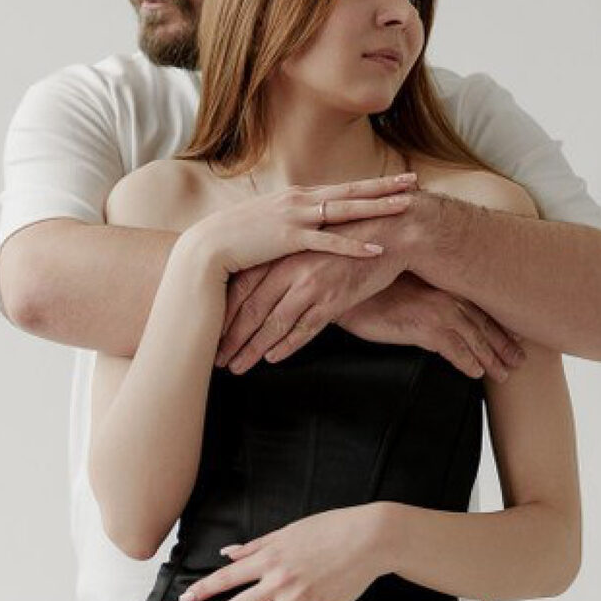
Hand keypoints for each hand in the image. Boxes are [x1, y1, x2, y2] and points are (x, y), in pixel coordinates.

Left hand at [178, 505, 386, 600]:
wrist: (368, 539)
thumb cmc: (329, 529)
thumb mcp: (288, 531)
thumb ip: (256, 546)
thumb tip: (229, 554)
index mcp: (270, 557)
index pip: (227, 578)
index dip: (203, 590)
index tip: (186, 600)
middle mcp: (279, 580)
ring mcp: (298, 599)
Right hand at [184, 173, 416, 277]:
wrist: (206, 248)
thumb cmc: (233, 240)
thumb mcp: (265, 223)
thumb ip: (287, 221)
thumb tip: (303, 225)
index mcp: (296, 196)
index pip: (342, 187)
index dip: (371, 184)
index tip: (396, 180)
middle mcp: (299, 199)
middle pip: (351, 190)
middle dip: (384, 186)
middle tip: (414, 181)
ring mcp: (295, 217)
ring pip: (346, 210)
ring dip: (378, 208)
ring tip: (407, 207)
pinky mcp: (289, 238)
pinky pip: (329, 242)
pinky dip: (354, 245)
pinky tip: (377, 248)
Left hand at [216, 218, 406, 373]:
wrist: (390, 234)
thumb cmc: (347, 241)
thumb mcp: (310, 246)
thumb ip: (285, 265)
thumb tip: (260, 286)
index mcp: (282, 254)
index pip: (242, 289)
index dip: (224, 314)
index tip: (210, 334)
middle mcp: (292, 269)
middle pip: (252, 309)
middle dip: (232, 338)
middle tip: (217, 359)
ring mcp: (313, 285)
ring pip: (275, 323)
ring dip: (253, 348)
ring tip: (237, 366)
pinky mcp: (334, 299)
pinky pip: (305, 328)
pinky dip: (287, 345)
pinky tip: (272, 359)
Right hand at [338, 274, 525, 380]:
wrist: (349, 289)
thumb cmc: (372, 289)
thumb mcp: (407, 290)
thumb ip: (427, 299)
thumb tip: (437, 318)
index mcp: (445, 285)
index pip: (481, 308)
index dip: (500, 327)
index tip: (516, 340)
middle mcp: (447, 295)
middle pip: (485, 325)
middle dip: (504, 345)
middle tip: (518, 362)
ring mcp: (438, 310)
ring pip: (475, 340)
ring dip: (491, 359)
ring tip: (502, 375)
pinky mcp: (424, 327)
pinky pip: (454, 350)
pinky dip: (467, 363)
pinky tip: (474, 373)